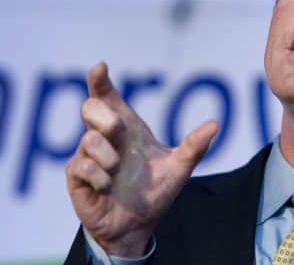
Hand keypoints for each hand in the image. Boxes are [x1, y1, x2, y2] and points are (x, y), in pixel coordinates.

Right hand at [66, 62, 218, 256]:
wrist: (138, 225)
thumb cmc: (155, 191)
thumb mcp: (179, 169)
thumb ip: (195, 146)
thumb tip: (216, 124)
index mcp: (126, 128)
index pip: (107, 97)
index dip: (99, 80)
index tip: (100, 68)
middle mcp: (104, 137)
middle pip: (90, 107)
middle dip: (106, 118)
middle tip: (120, 132)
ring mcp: (88, 156)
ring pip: (88, 139)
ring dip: (108, 156)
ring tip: (118, 172)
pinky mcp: (77, 177)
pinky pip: (80, 165)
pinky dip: (99, 175)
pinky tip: (107, 186)